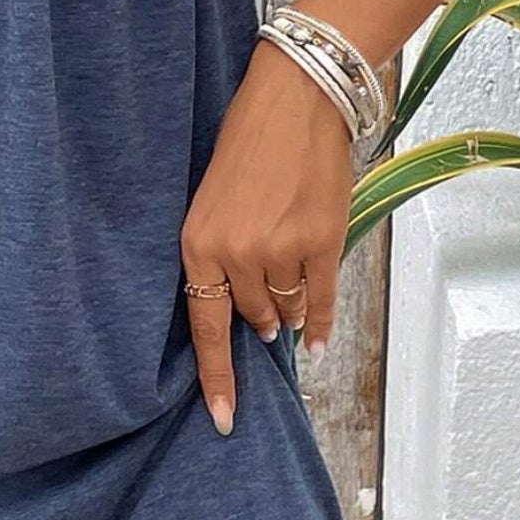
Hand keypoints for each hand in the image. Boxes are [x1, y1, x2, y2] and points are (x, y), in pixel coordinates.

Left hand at [179, 39, 354, 434]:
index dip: (217, 378)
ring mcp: (280, 251)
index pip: (205, 327)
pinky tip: (318, 340)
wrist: (294, 100)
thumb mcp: (211, 201)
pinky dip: (322, 321)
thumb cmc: (247, 145)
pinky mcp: (321, 242)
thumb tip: (254, 317)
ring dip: (290, 307)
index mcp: (197, 244)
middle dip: (261, 315)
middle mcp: (236, 254)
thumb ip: (222, 257)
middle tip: (266, 291)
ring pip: (288, 308)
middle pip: (252, 316)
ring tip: (290, 275)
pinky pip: (322, 301)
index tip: (223, 419)